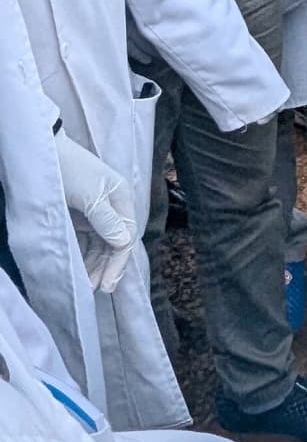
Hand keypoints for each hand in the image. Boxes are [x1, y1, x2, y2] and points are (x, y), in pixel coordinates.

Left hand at [54, 131, 135, 292]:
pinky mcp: (80, 216)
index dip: (118, 262)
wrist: (44, 153)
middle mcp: (112, 207)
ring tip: (88, 284)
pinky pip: (87, 241)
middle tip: (97, 289)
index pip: (126, 237)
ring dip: (96, 264)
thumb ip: (107, 221)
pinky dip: (86, 255)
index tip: (106, 283)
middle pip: (115, 243)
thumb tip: (124, 243)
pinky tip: (83, 268)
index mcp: (121, 198)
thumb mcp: (90, 195)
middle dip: (107, 266)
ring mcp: (96, 212)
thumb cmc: (70, 170)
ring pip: (101, 244)